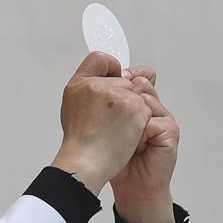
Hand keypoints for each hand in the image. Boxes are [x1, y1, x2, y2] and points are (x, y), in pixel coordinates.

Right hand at [53, 51, 150, 190]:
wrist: (86, 163)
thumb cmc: (80, 142)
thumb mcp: (75, 106)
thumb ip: (91, 87)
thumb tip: (114, 75)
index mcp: (80, 83)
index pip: (100, 59)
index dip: (111, 68)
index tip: (115, 80)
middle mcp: (98, 85)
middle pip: (124, 79)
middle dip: (124, 96)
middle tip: (111, 121)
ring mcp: (118, 96)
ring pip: (137, 94)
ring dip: (134, 111)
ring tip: (118, 130)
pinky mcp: (135, 108)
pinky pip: (146, 108)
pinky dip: (141, 122)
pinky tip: (128, 134)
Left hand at [109, 64, 178, 222]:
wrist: (130, 185)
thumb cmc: (115, 158)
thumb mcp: (103, 125)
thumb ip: (103, 102)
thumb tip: (99, 77)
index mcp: (139, 102)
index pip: (137, 75)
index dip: (124, 76)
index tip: (107, 86)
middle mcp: (153, 107)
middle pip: (142, 83)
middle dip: (123, 100)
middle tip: (112, 123)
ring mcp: (163, 118)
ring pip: (146, 100)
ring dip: (128, 121)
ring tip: (122, 139)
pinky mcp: (170, 131)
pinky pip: (153, 121)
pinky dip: (139, 135)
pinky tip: (134, 146)